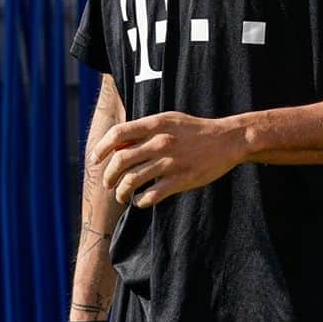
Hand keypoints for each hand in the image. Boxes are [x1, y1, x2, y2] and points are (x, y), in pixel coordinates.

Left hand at [92, 111, 247, 207]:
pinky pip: (151, 195)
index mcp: (155, 124)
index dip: (101, 148)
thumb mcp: (169, 120)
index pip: (118, 134)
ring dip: (122, 192)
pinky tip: (141, 201)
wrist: (227, 140)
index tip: (95, 160)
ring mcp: (170, 162)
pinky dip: (141, 201)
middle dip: (108, 175)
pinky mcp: (181, 179)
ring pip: (132, 180)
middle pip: (120, 160)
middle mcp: (160, 142)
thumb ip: (145, 129)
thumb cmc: (194, 130)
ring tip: (122, 195)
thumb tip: (117, 144)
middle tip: (108, 183)